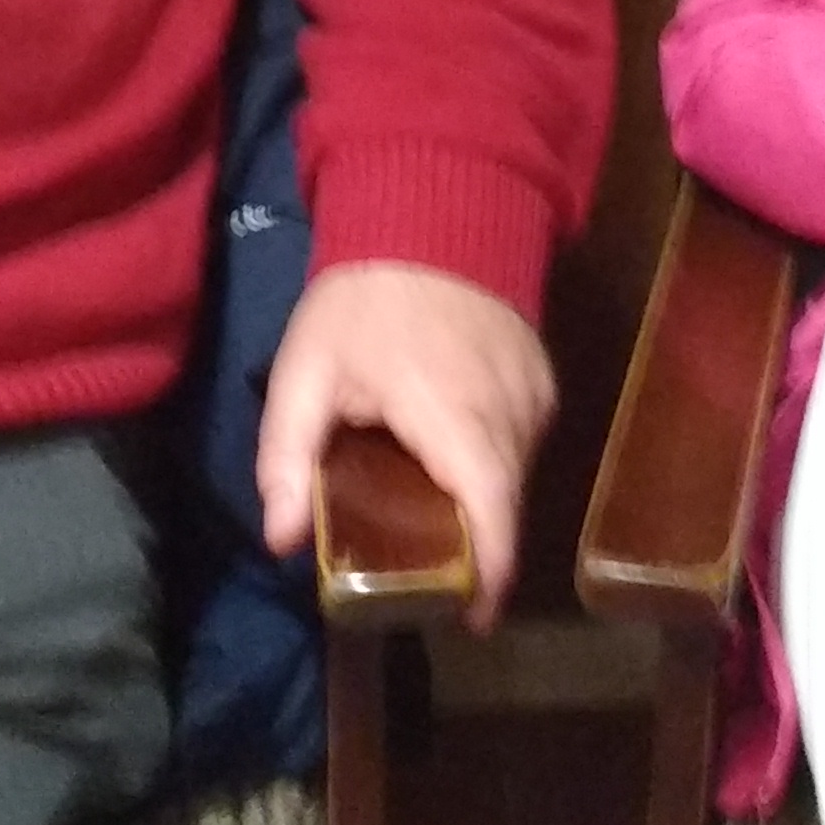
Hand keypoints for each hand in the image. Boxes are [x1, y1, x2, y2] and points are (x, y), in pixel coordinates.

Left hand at [256, 260, 552, 632]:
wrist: (429, 206)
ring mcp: (535, 393)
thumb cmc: (362, 298)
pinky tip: (449, 458)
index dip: (490, 575)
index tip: (471, 619)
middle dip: (474, 548)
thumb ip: (288, 456)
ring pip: (517, 475)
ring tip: (430, 516)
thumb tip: (281, 541)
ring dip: (481, 503)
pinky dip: (491, 463)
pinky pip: (523, 442)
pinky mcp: (542, 379)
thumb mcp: (304, 373)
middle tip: (426, 575)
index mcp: (453, 413)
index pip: (491, 510)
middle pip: (504, 504)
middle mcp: (511, 410)